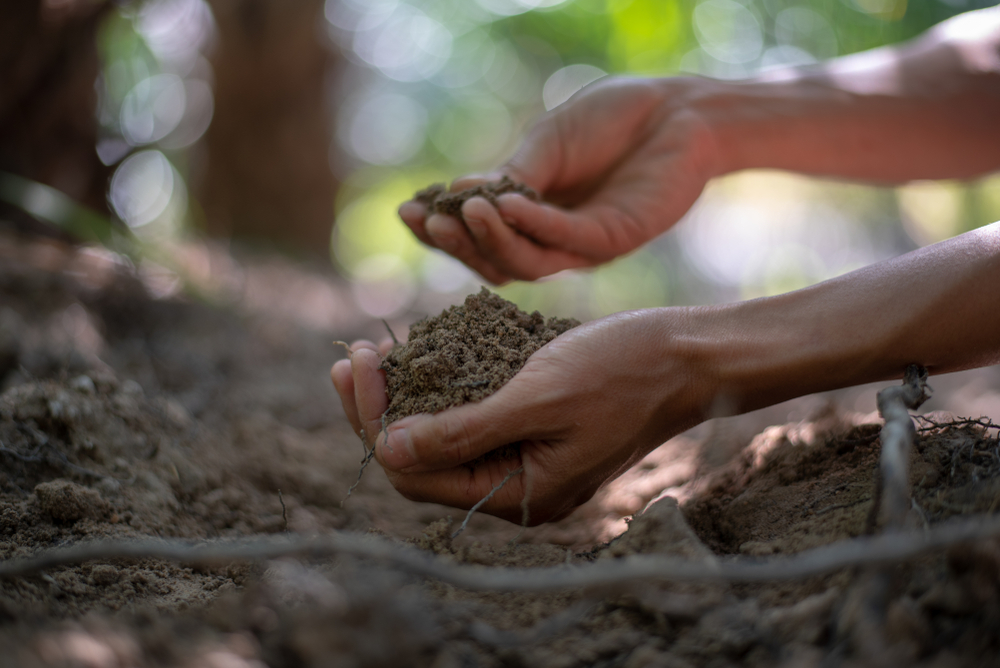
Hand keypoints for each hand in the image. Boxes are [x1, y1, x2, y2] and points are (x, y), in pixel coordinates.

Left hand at [331, 310, 713, 523]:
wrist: (688, 354)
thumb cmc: (624, 371)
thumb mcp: (540, 397)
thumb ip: (465, 431)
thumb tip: (388, 449)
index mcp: (519, 494)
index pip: (418, 474)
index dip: (375, 424)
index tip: (357, 365)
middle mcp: (516, 484)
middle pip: (423, 459)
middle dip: (380, 410)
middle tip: (353, 356)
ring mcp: (525, 456)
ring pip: (443, 436)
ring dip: (405, 397)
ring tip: (374, 353)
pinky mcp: (532, 426)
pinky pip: (472, 416)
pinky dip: (441, 387)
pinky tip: (419, 355)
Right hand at [398, 77, 724, 283]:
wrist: (676, 110)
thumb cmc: (612, 120)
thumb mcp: (548, 143)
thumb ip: (512, 174)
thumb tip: (456, 193)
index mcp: (532, 216)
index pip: (479, 234)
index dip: (441, 229)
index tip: (404, 212)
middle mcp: (554, 240)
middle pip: (496, 260)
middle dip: (459, 243)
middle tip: (430, 221)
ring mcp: (583, 246)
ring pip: (527, 263)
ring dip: (492, 239)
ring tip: (464, 210)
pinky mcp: (614, 240)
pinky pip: (565, 241)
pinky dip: (533, 224)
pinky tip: (507, 203)